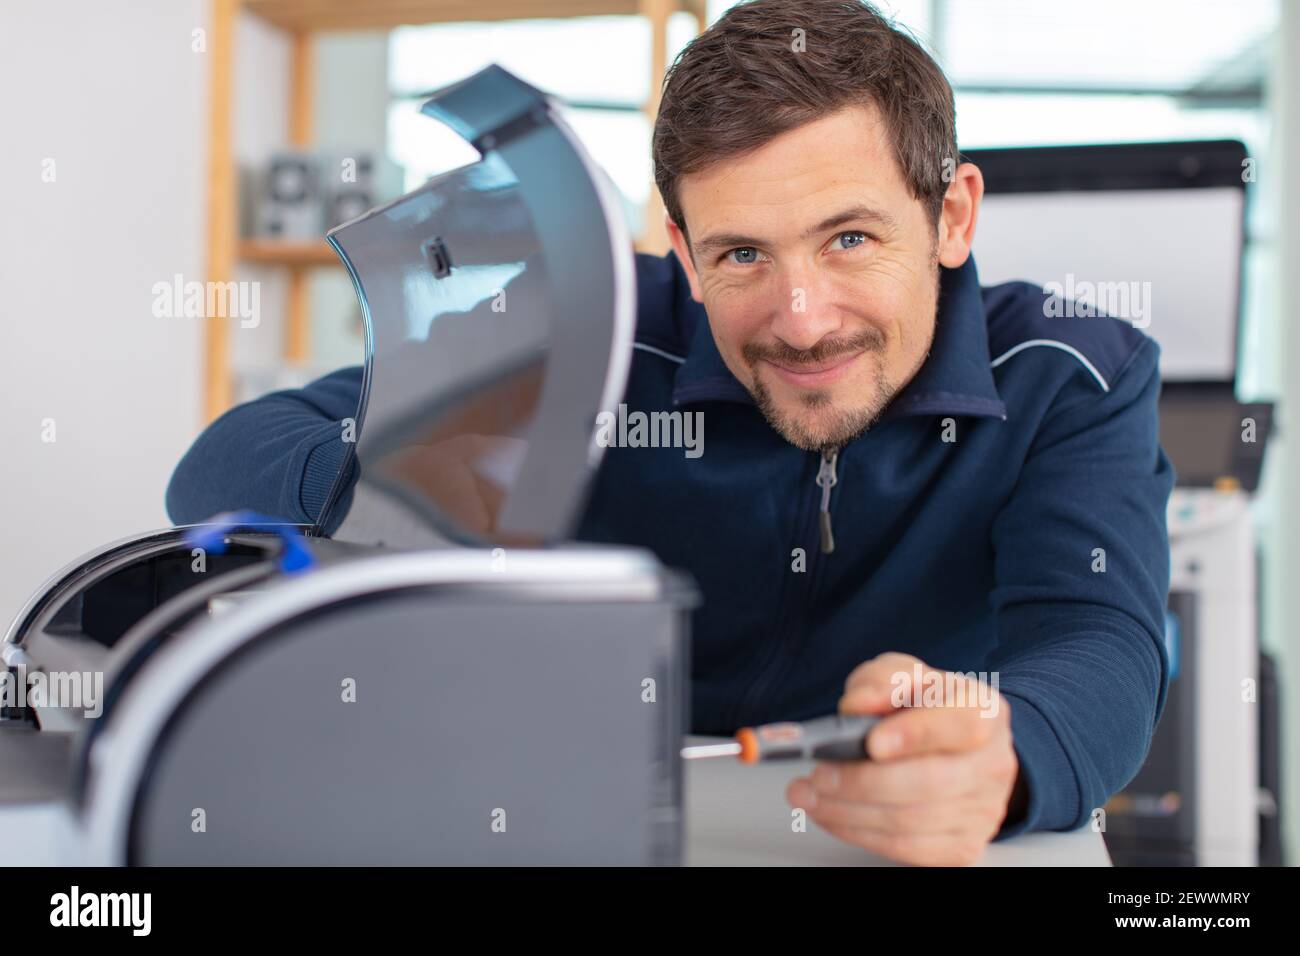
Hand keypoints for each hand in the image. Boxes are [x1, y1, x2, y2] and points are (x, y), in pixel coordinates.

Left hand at [785, 652, 1023, 865]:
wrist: (952, 746)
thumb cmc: (924, 707)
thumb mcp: (902, 676)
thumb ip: (882, 681)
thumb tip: (858, 706)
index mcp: (985, 711)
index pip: (963, 725)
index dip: (916, 734)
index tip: (871, 742)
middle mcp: (993, 764)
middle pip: (930, 783)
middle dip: (862, 781)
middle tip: (818, 774)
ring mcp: (983, 810)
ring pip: (911, 822)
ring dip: (848, 811)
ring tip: (809, 794)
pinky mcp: (962, 846)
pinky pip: (905, 849)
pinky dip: (858, 832)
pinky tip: (831, 814)